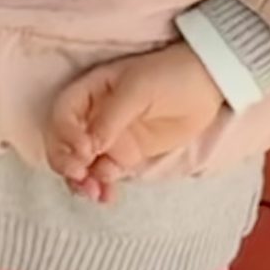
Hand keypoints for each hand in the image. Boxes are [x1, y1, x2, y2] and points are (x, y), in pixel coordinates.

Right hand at [46, 44, 226, 204]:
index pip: (63, 116)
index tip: (86, 150)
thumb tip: (90, 148)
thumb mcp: (139, 89)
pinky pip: (104, 174)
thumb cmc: (170, 73)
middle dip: (66, 163)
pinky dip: (102, 186)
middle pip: (64, 144)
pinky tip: (108, 196)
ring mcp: (109, 138)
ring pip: (81, 164)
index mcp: (89, 92)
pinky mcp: (126, 155)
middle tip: (80, 177)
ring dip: (80, 181)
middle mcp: (93, 116)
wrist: (207, 85)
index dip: (66, 136)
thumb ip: (112, 118)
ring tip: (94, 194)